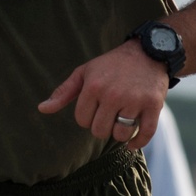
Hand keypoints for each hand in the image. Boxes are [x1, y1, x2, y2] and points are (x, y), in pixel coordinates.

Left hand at [38, 39, 169, 148]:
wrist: (148, 51)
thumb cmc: (111, 65)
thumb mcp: (84, 72)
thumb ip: (63, 92)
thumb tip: (42, 109)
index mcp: (93, 86)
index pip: (82, 120)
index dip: (88, 118)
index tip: (96, 108)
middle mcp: (113, 94)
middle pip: (100, 131)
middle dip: (103, 126)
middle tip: (110, 114)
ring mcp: (134, 100)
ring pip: (121, 134)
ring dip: (121, 133)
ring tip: (123, 120)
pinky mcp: (153, 105)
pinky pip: (145, 134)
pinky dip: (138, 143)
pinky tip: (132, 144)